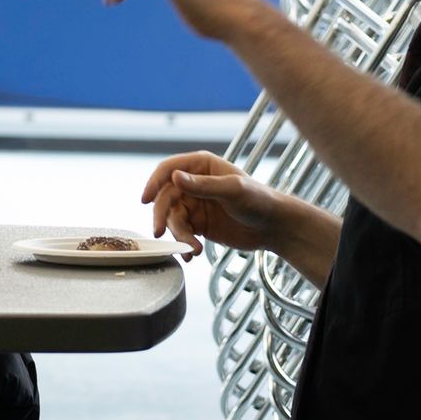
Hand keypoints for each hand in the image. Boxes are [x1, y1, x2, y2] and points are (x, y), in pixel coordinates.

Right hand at [141, 151, 288, 259]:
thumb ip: (203, 185)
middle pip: (165, 197)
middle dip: (162, 216)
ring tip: (192, 249)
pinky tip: (192, 253)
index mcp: (200, 166)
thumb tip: (175, 177)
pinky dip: (184, 244)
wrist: (275, 227)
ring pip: (172, 218)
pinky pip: (182, 233)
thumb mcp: (232, 190)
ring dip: (178, 235)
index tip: (145, 199)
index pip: (168, 170)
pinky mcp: (198, 224)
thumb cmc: (259, 200)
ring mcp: (195, 204)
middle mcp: (193, 183)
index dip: (154, 183)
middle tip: (160, 232)